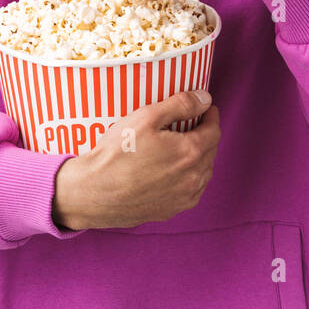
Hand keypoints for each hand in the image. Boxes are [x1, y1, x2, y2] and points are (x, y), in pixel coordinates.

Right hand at [52, 90, 219, 230]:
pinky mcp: (172, 210)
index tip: (206, 108)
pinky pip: (191, 191)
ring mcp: (183, 197)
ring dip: (200, 157)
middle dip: (206, 135)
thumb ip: (180, 105)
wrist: (93, 192)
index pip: (214, 130)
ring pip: (203, 172)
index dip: (211, 116)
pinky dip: (190, 177)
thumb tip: (205, 98)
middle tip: (193, 124)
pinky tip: (176, 170)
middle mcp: (193, 178)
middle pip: (211, 151)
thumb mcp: (146, 117)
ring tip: (184, 146)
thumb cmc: (116, 154)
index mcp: (190, 152)